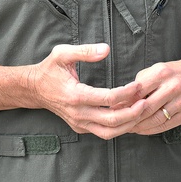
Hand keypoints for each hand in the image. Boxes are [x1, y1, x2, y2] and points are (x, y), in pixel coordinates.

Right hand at [26, 43, 149, 138]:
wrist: (34, 89)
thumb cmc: (49, 69)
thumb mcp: (62, 53)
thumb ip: (85, 51)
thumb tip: (106, 49)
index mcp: (75, 95)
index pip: (107, 98)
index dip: (126, 93)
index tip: (138, 84)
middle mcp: (77, 113)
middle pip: (112, 121)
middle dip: (132, 113)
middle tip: (146, 101)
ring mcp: (79, 123)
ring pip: (109, 132)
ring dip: (128, 124)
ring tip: (141, 110)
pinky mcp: (80, 127)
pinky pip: (103, 132)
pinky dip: (119, 127)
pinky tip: (130, 115)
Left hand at [125, 54, 180, 134]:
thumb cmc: (173, 73)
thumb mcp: (156, 70)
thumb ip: (139, 84)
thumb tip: (120, 101)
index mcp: (162, 73)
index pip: (137, 92)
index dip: (123, 103)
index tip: (114, 109)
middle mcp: (174, 87)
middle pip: (146, 109)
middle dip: (130, 118)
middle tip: (119, 122)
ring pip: (155, 120)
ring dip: (139, 127)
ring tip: (129, 127)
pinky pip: (165, 126)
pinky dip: (151, 130)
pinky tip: (142, 129)